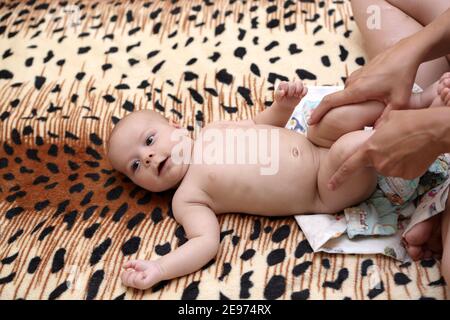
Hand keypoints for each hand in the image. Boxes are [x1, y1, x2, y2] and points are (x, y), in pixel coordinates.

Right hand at [121, 260, 163, 289]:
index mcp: (133, 280)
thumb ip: (129, 263)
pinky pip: (136, 281)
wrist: (157, 267)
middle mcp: (135, 284)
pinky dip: (139, 275)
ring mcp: (139, 285)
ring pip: (130, 280)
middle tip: (136, 271)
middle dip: (129, 274)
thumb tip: (123, 266)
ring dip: (135, 274)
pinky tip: (144, 274)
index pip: (123, 279)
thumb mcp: (136, 263)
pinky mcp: (144, 285)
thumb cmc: (148, 266)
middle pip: (124, 281)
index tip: (131, 270)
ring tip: (142, 272)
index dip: (125, 273)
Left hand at [274, 80, 306, 108]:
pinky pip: (306, 88)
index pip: (286, 84)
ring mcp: (296, 86)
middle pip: (293, 84)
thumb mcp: (277, 97)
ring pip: (300, 83)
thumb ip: (278, 94)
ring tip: (296, 95)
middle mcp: (290, 83)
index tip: (284, 95)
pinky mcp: (302, 90)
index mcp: (283, 84)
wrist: (285, 104)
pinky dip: (304, 92)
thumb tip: (283, 92)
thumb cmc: (281, 99)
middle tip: (289, 96)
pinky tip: (300, 97)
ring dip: (299, 89)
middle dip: (292, 91)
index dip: (286, 90)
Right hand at [308, 38, 419, 124]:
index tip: (310, 122)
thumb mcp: (399, 100)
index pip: (330, 102)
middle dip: (332, 112)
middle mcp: (352, 82)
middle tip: (330, 125)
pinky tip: (366, 101)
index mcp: (357, 90)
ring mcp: (355, 75)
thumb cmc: (404, 74)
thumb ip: (386, 118)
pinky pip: (353, 87)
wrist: (407, 51)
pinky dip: (354, 97)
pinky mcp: (361, 71)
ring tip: (351, 116)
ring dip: (346, 105)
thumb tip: (376, 134)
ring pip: (346, 94)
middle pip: (336, 100)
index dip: (318, 113)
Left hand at [327, 108, 444, 189]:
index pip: (348, 167)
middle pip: (373, 163)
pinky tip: (413, 152)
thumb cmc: (409, 121)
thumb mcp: (385, 121)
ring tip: (405, 144)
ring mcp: (393, 171)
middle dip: (379, 155)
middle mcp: (379, 163)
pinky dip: (404, 163)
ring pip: (387, 167)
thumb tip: (374, 137)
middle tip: (394, 142)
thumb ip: (374, 133)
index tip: (330, 185)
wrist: (434, 130)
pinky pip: (400, 170)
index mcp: (369, 150)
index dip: (338, 178)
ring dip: (393, 159)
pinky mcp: (407, 175)